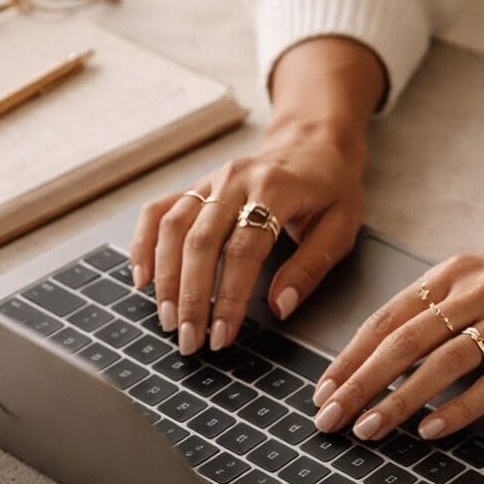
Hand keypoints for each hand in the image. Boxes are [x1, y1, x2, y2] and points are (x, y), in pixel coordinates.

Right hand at [129, 119, 365, 353]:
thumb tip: (280, 307)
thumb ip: (310, 267)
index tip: (222, 335)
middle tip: (190, 339)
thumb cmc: (330, 188)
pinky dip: (144, 243)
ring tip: (168, 319)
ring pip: (173, 228)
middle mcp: (235, 180)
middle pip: (200, 241)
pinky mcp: (196, 186)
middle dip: (191, 297)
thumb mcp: (341, 227)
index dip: (229, 296)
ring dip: (166, 278)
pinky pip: (159, 211)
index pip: (243, 250)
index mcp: (275, 188)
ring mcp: (210, 181)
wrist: (313, 143)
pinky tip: (143, 277)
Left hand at [310, 230, 483, 440]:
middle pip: (404, 343)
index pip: (388, 319)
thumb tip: (383, 351)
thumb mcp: (482, 278)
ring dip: (399, 401)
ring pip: (442, 365)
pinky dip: (458, 409)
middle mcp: (478, 292)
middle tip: (329, 417)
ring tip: (368, 429)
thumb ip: (437, 307)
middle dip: (359, 384)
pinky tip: (431, 431)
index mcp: (455, 273)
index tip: (324, 389)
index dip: (350, 357)